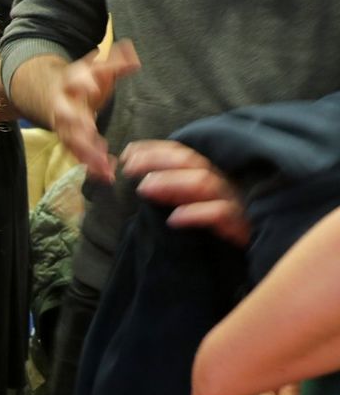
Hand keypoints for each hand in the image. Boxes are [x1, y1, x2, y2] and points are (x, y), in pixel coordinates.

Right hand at [49, 39, 140, 182]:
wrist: (51, 94)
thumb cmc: (82, 82)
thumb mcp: (97, 69)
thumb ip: (116, 63)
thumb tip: (133, 58)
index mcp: (71, 82)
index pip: (75, 80)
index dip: (82, 82)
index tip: (92, 86)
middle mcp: (64, 105)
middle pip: (68, 115)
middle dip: (79, 126)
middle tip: (91, 133)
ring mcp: (64, 126)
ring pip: (72, 140)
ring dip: (86, 154)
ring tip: (104, 166)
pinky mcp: (69, 141)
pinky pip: (78, 155)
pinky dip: (91, 165)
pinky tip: (106, 174)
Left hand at [123, 139, 249, 244]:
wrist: (267, 244)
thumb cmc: (225, 221)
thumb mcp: (195, 202)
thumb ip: (173, 190)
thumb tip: (140, 181)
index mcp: (211, 172)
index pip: (181, 153)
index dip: (154, 150)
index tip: (127, 153)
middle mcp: (222, 180)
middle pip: (190, 162)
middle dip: (157, 160)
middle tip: (129, 167)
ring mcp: (234, 200)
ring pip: (203, 183)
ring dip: (171, 182)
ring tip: (144, 188)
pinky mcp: (242, 223)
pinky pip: (220, 213)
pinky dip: (196, 213)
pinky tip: (174, 219)